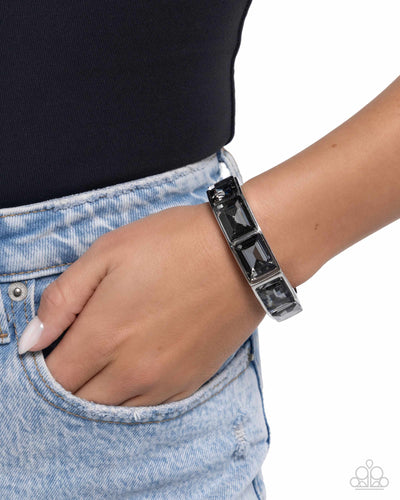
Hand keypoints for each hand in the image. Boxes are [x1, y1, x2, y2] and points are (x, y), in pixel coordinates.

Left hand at [18, 201, 264, 405]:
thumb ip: (63, 299)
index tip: (56, 340)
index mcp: (104, 336)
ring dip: (98, 389)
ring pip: (110, 410)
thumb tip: (32, 341)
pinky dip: (130, 394)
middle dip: (69, 377)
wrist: (242, 254)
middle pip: (77, 399)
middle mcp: (131, 371)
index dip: (45, 359)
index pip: (52, 375)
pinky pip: (145, 408)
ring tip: (111, 352)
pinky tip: (137, 364)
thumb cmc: (175, 245)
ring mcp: (162, 382)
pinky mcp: (188, 383)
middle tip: (82, 344)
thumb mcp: (107, 252)